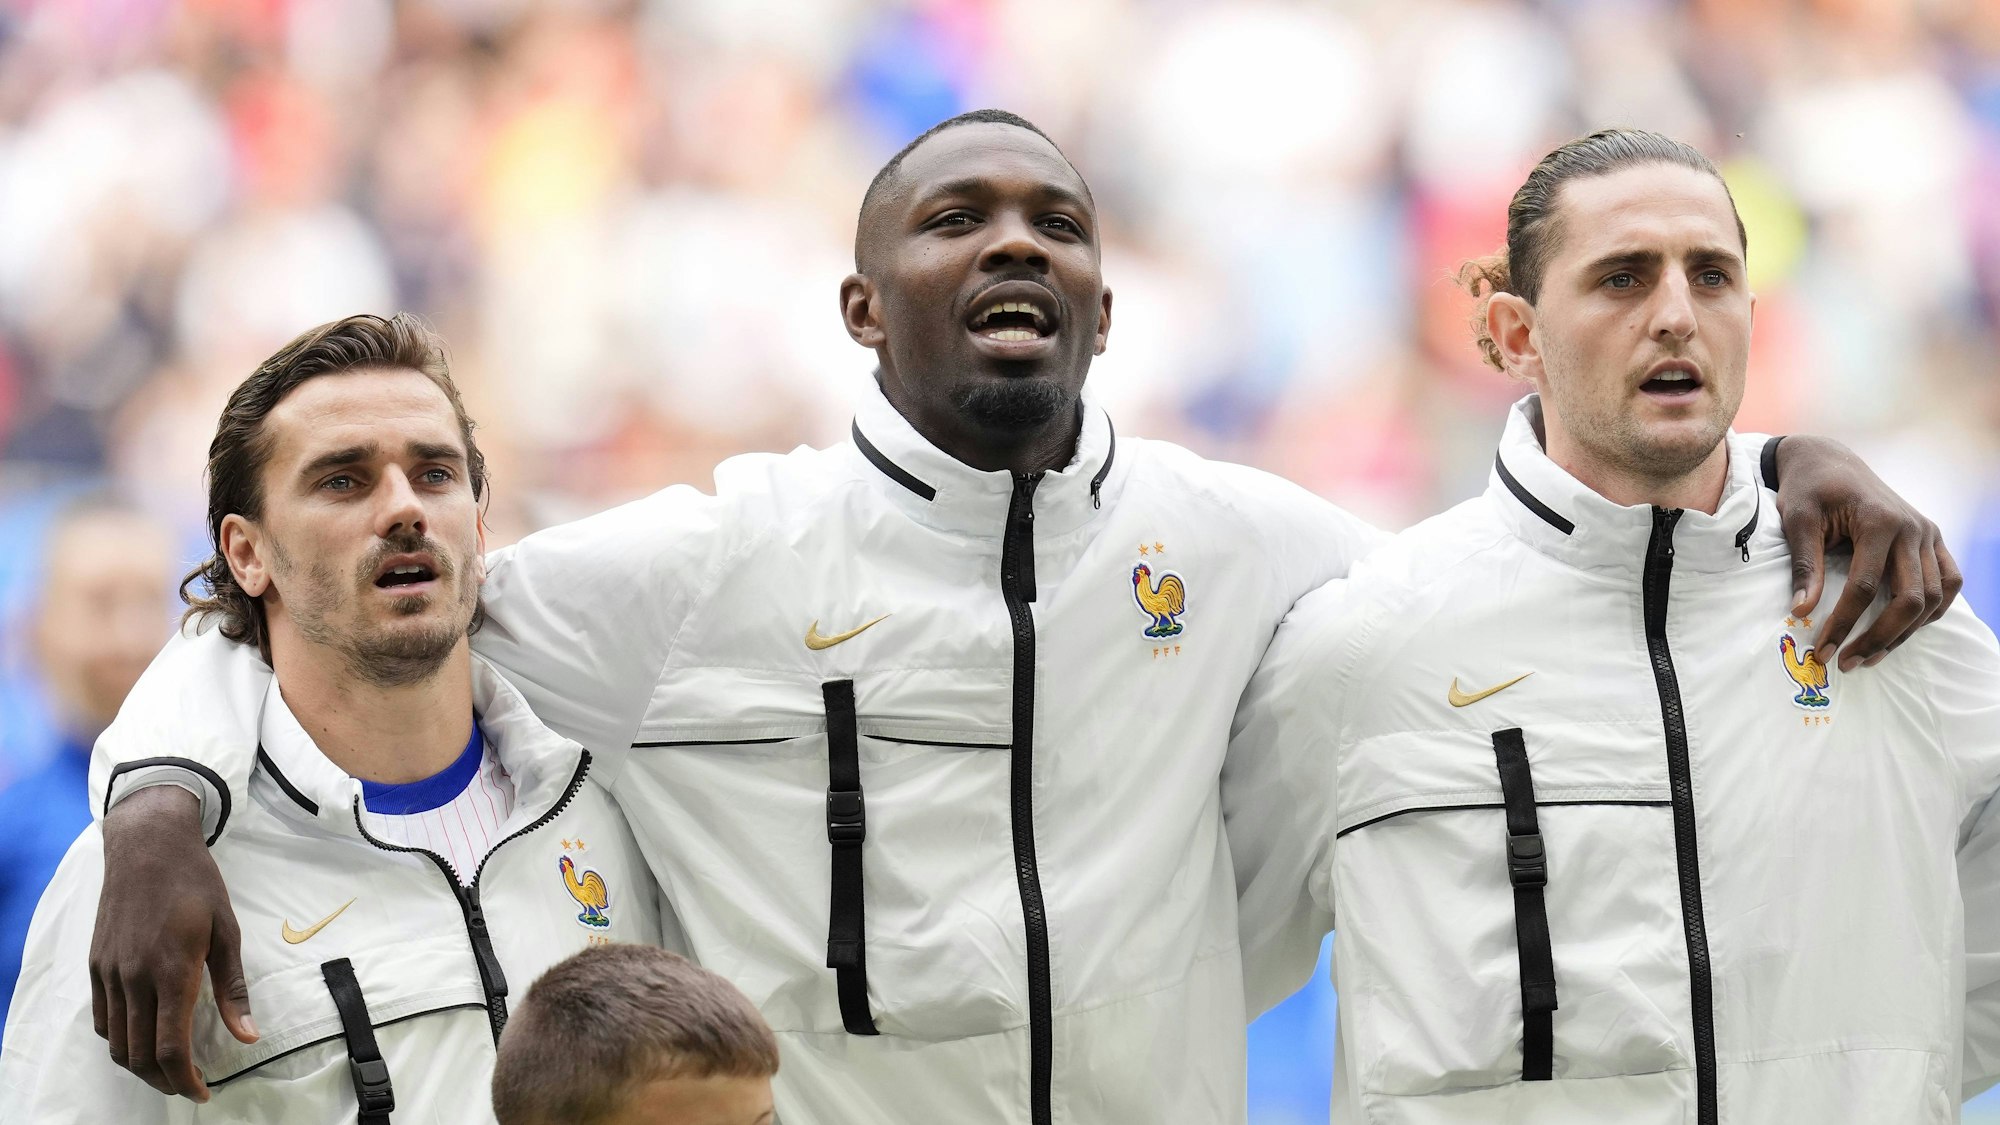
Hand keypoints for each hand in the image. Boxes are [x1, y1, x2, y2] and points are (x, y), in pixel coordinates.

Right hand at [89, 785, 255, 1099]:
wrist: (148, 846)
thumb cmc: (196, 884)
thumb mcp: (227, 931)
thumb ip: (233, 988)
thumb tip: (247, 1036)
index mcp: (172, 971)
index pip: (171, 1048)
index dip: (185, 1080)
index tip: (203, 1092)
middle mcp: (134, 978)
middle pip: (139, 1055)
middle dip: (164, 1081)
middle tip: (189, 1085)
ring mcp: (110, 973)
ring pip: (117, 1043)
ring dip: (140, 1065)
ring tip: (168, 1067)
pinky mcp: (96, 965)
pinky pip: (103, 1019)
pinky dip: (120, 1040)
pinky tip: (143, 1036)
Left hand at [1776, 435, 1961, 671]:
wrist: (1829, 460)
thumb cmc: (1809, 489)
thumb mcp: (1797, 521)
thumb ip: (1804, 566)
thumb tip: (1802, 612)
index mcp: (1880, 521)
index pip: (1865, 587)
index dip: (1844, 624)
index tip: (1822, 651)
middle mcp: (1913, 528)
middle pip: (1910, 598)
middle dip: (1879, 637)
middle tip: (1848, 662)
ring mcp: (1928, 533)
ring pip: (1935, 596)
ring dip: (1906, 631)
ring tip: (1871, 655)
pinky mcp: (1932, 538)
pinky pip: (1949, 580)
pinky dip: (1933, 609)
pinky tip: (1904, 629)